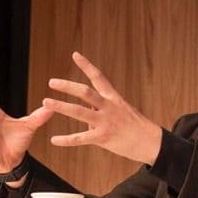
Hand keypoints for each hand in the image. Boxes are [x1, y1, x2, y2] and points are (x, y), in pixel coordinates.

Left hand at [42, 52, 162, 165]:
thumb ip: (102, 109)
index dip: (86, 65)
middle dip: (68, 86)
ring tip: (46, 101)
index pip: (98, 77)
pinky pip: (81, 138)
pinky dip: (66, 140)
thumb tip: (86, 110)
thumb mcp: (122, 111)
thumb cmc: (136, 127)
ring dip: (61, 106)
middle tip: (52, 82)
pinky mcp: (103, 138)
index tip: (75, 55)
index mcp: (113, 98)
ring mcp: (105, 122)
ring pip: (79, 112)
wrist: (152, 143)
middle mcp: (108, 107)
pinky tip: (54, 140)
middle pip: (85, 92)